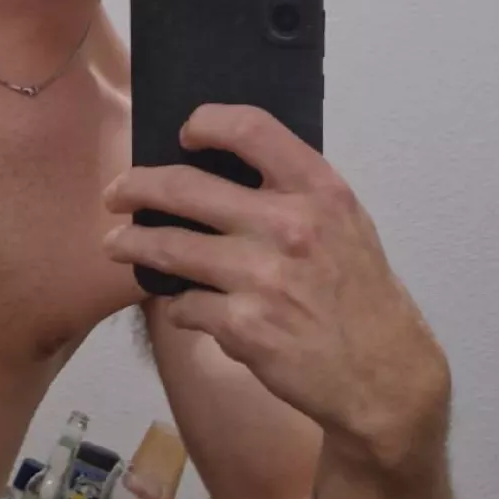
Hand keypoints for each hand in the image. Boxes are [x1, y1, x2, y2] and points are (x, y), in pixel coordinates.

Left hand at [104, 106, 449, 468]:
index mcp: (319, 191)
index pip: (251, 129)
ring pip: (169, 247)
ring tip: (115, 244)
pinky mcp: (242, 326)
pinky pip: (184, 306)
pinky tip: (186, 308)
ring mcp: (261, 277)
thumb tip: (221, 170)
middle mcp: (289, 226)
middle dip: (136, 187)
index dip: (206, 123)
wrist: (383, 375)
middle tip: (116, 194)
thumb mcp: (345, 225)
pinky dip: (179, 306)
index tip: (184, 135)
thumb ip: (293, 194)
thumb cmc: (360, 296)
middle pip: (185, 187)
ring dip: (133, 244)